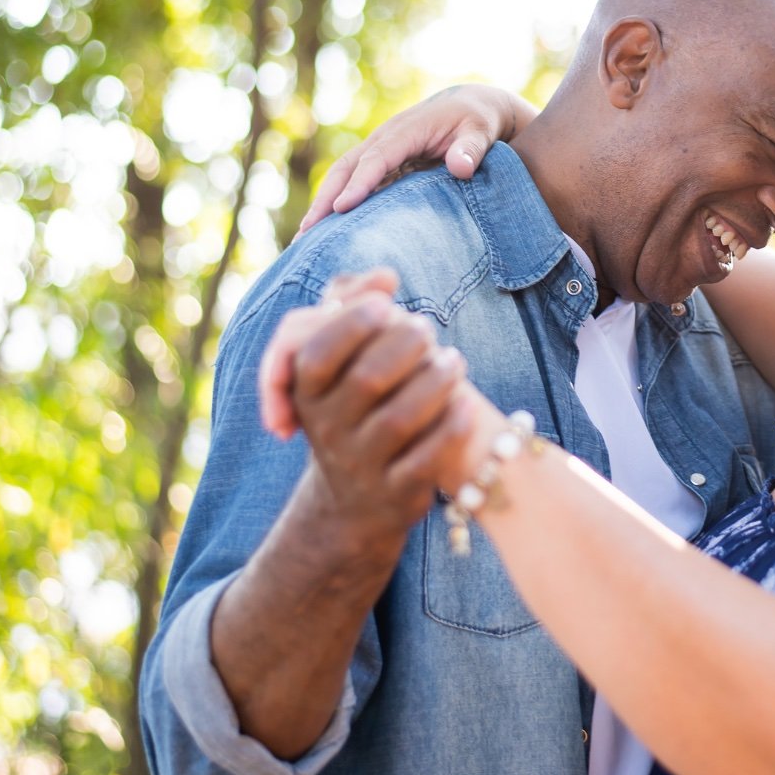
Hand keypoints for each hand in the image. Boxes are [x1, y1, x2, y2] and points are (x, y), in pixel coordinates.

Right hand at [261, 271, 472, 537]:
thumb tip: (385, 276)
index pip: (316, 355)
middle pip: (367, 380)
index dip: (351, 323)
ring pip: (400, 419)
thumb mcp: (337, 361)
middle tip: (427, 329)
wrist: (354, 499)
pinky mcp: (397, 493)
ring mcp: (362, 465)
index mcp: (307, 395)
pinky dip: (451, 427)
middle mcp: (328, 431)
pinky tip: (467, 403)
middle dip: (404, 345)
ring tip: (455, 361)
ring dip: (435, 382)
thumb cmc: (352, 405)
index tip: (386, 304)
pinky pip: (428, 459)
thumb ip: (349, 304)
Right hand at [299, 84, 538, 232]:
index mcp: (406, 130)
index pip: (377, 158)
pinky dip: (337, 203)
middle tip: (308, 232)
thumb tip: (460, 168)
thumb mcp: (480, 131)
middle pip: (347, 166)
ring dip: (323, 203)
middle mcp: (386, 138)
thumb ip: (471, 149)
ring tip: (305, 239)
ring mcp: (380, 150)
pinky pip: (354, 182)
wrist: (472, 106)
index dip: (359, 182)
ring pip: (343, 175)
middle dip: (326, 197)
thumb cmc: (477, 121)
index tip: (342, 207)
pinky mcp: (383, 163)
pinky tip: (326, 231)